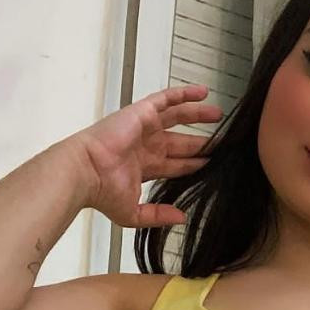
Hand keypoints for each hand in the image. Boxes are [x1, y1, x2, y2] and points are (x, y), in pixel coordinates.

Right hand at [67, 84, 222, 227]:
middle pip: (181, 142)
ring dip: (197, 115)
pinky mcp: (142, 113)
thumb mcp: (134, 213)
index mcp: (144, 168)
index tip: (212, 164)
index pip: (176, 164)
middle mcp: (146, 146)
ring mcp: (144, 128)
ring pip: (177, 117)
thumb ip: (158, 215)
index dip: (194, 163)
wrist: (87, 172)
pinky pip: (166, 99)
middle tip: (223, 142)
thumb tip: (181, 217)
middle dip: (201, 142)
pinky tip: (203, 93)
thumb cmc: (102, 192)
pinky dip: (184, 94)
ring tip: (218, 115)